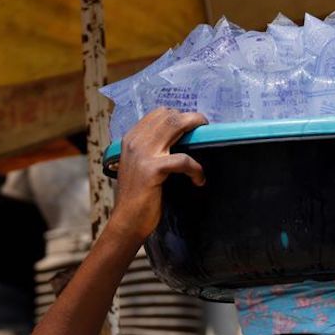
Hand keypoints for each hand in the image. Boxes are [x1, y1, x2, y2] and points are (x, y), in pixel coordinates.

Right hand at [109, 108, 207, 240]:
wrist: (126, 221)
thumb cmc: (137, 198)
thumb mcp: (139, 167)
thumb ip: (150, 151)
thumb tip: (176, 141)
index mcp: (131, 139)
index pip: (158, 113)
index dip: (179, 116)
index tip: (192, 125)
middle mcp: (135, 142)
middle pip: (169, 116)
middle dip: (192, 119)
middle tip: (205, 129)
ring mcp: (143, 154)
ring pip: (176, 126)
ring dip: (197, 131)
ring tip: (208, 142)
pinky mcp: (153, 169)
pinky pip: (183, 160)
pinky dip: (196, 169)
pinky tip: (199, 179)